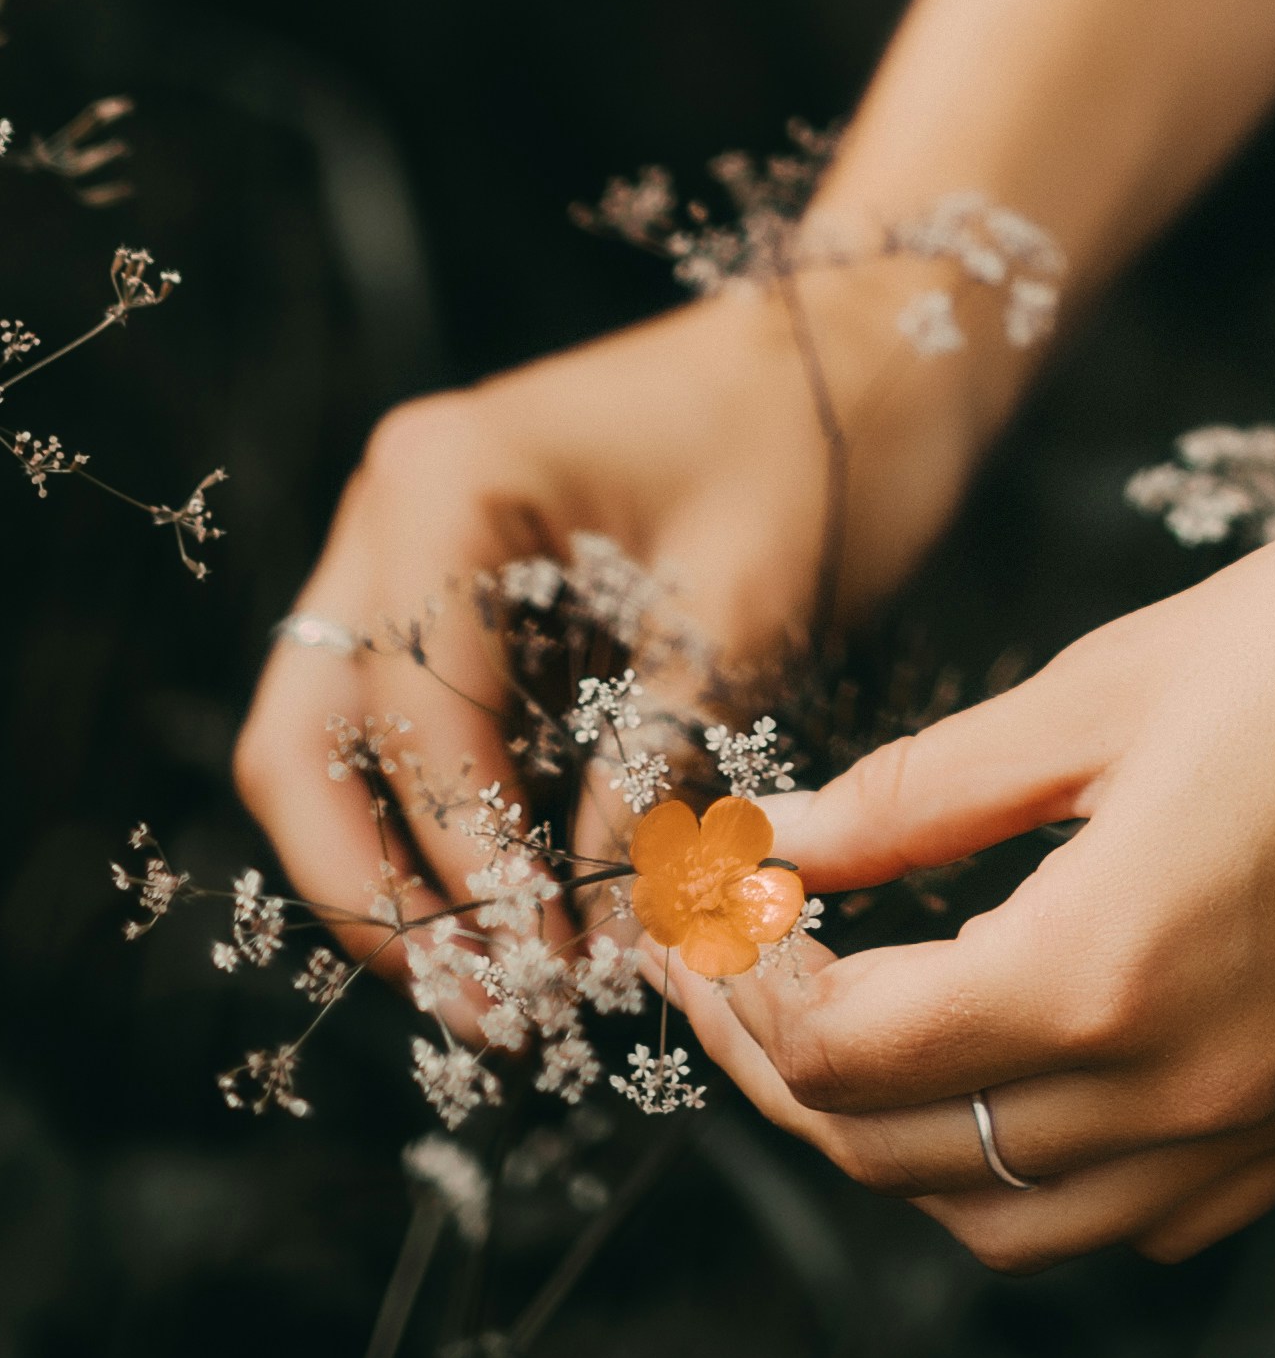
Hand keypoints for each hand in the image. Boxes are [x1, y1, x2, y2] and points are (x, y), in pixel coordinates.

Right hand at [230, 277, 995, 969]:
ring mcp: (411, 551)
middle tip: (487, 1012)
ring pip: (341, 754)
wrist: (876, 346)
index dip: (462, 857)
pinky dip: (451, 834)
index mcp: (445, 480)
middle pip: (314, 742)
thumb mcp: (746, 605)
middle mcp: (395, 510)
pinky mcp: (460, 599)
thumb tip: (594, 938)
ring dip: (406, 881)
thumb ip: (650, 765)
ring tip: (506, 997)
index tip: (538, 967)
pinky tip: (527, 924)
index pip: (409, 712)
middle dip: (380, 893)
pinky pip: (414, 738)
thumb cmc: (827, 438)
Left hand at [665, 450, 1274, 1264]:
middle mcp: (1174, 1090)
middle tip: (745, 954)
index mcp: (1100, 969)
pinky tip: (1022, 1059)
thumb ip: (931, 790)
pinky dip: (1042, 1171)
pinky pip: (1137, 1214)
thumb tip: (786, 839)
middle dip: (790, 1064)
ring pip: (1011, 1219)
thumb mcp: (1110, 683)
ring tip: (861, 1011)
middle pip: (903, 1155)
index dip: (743, 983)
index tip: (711, 899)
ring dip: (904, 1141)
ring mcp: (1260, 1122)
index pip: (844, 1051)